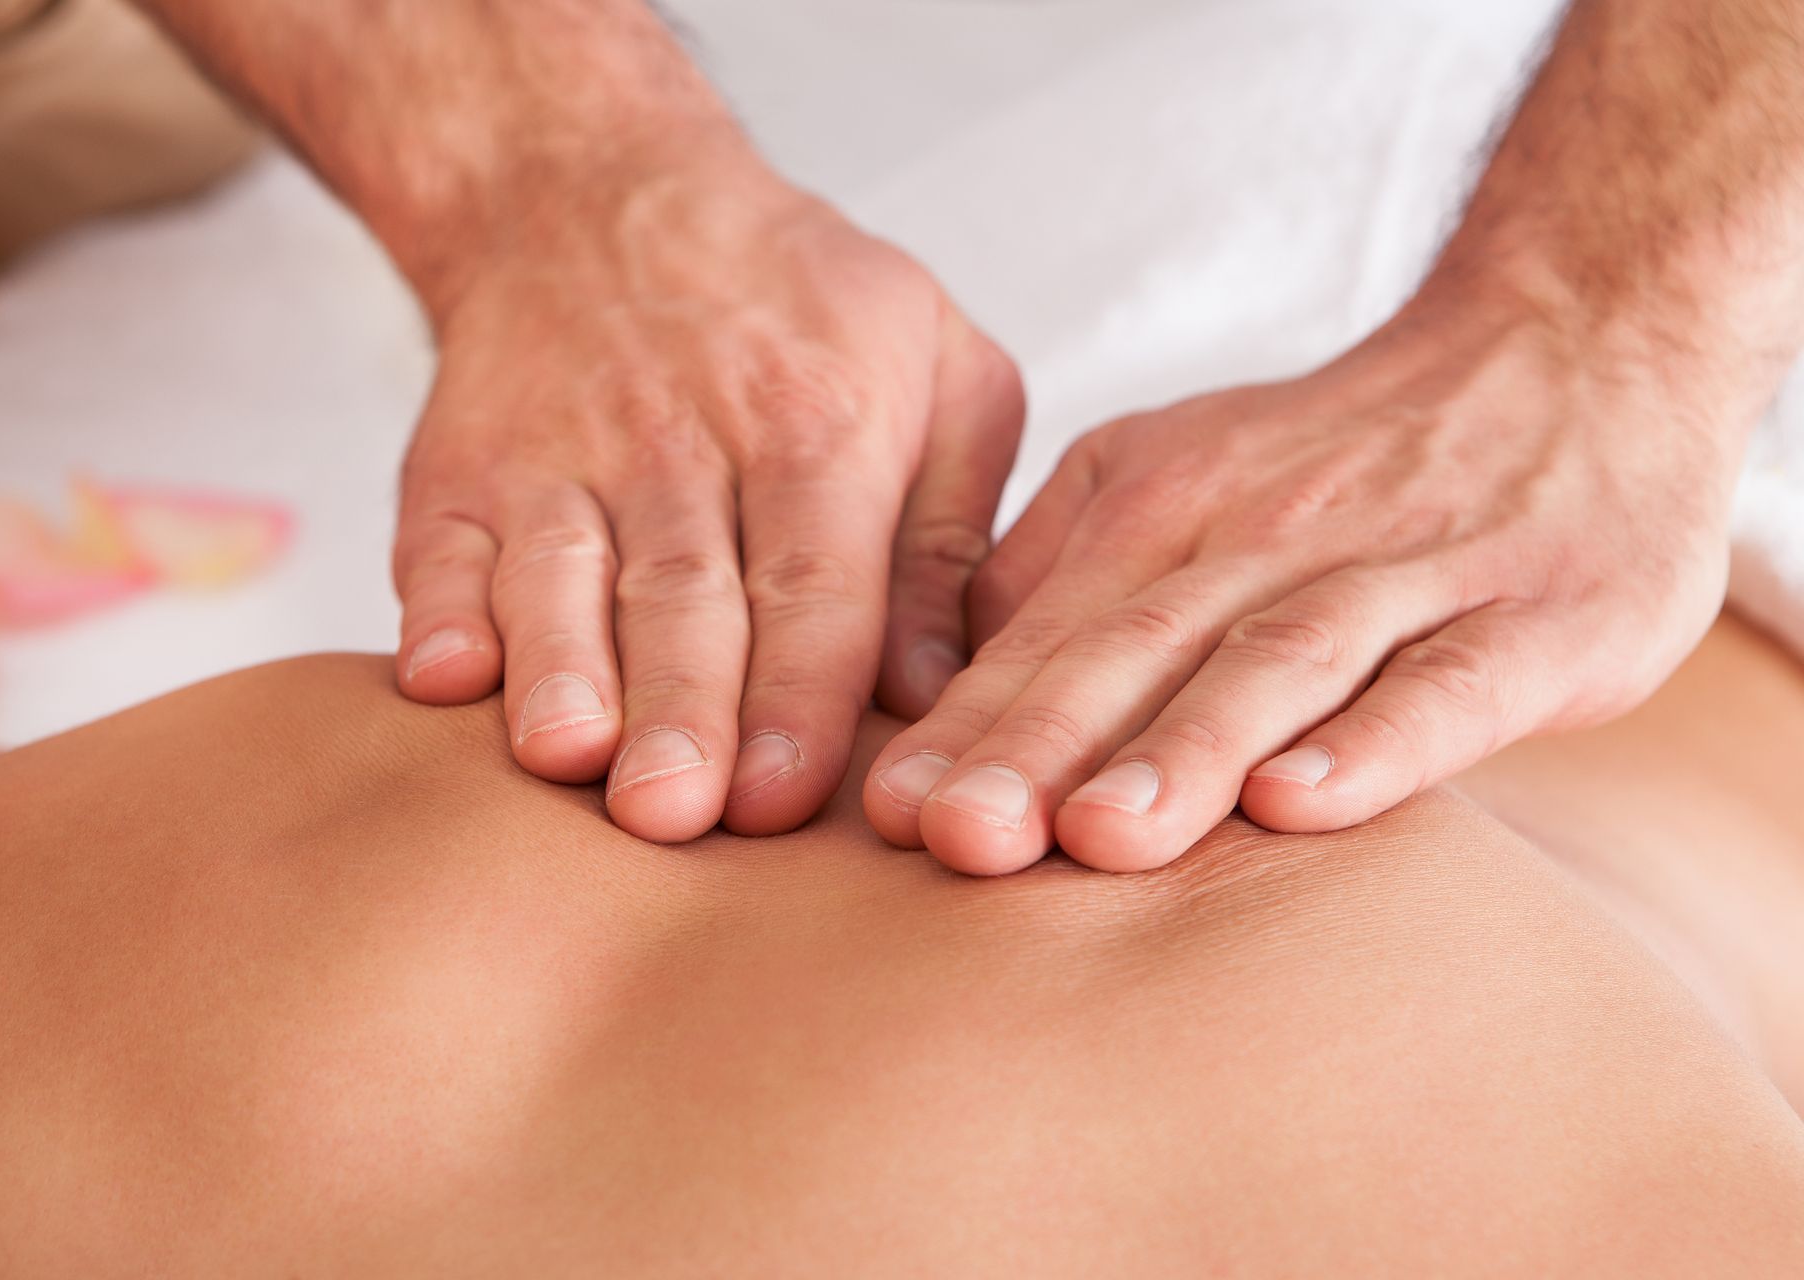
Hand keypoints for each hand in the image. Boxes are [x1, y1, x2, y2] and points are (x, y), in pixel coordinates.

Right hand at [392, 149, 1022, 841]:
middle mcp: (682, 440)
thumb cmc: (800, 309)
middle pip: (682, 595)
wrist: (596, 192)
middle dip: (679, 708)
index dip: (797, 691)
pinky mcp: (461, 470)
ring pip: (560, 574)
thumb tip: (934, 689)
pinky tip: (441, 680)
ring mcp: (558, 454)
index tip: (784, 799)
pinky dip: (436, 611)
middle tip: (675, 812)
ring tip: (566, 756)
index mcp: (817, 424)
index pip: (812, 579)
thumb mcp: (939, 371)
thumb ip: (947, 534)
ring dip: (560, 669)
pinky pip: (441, 545)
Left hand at [863, 301, 1738, 873]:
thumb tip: (944, 669)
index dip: (968, 727)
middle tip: (957, 839)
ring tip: (1099, 837)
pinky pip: (1443, 685)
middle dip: (1042, 749)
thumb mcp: (1175, 465)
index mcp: (1171, 511)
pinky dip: (1371, 743)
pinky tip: (1297, 807)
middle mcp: (1273, 539)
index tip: (884, 812)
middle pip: (1141, 653)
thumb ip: (1061, 560)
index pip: (1053, 635)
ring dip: (1185, 752)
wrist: (1571, 350)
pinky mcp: (1535, 619)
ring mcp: (1407, 574)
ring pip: (1276, 666)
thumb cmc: (1342, 454)